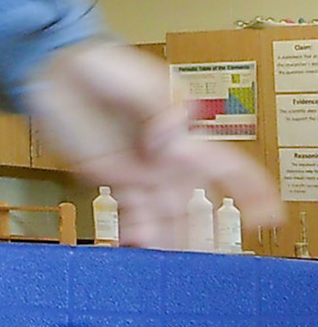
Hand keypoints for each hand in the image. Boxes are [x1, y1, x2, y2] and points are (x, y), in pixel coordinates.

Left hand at [22, 41, 283, 247]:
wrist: (59, 70)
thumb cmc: (105, 67)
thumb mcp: (138, 81)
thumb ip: (157, 111)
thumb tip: (167, 143)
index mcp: (185, 134)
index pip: (228, 167)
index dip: (252, 192)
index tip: (267, 218)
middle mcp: (169, 159)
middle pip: (197, 203)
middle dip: (207, 232)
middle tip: (212, 260)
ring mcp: (141, 171)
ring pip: (166, 214)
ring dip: (171, 238)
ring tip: (169, 260)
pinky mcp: (112, 177)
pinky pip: (131, 210)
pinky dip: (138, 230)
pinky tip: (139, 245)